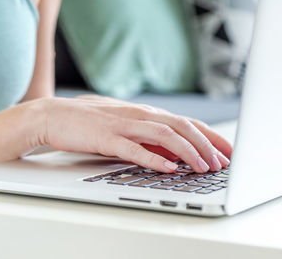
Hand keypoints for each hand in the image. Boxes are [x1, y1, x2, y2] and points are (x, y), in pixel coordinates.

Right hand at [36, 96, 231, 172]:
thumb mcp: (125, 128)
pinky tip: (169, 168)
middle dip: (207, 144)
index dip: (210, 136)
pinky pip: (134, 148)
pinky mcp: (106, 137)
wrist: (54, 115)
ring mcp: (123, 124)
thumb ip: (148, 139)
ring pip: (165, 135)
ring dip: (188, 151)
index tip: (228, 151)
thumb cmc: (89, 123)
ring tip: (203, 167)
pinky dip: (154, 158)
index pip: (186, 122)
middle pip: (182, 126)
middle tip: (223, 162)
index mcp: (145, 113)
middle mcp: (139, 115)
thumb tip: (174, 154)